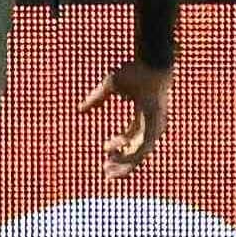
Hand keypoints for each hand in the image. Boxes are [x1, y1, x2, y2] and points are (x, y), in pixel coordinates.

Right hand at [82, 50, 169, 169]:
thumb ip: (96, 99)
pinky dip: (130, 155)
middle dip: (122, 161)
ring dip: (125, 165)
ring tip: (108, 172)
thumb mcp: (110, 86)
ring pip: (141, 153)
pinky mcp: (156, 126)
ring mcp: (156, 125)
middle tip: (106, 171)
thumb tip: (79, 111)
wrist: (150, 64)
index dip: (119, 145)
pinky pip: (143, 148)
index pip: (133, 136)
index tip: (105, 149)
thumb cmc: (135, 70)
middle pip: (137, 148)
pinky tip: (116, 158)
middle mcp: (153, 122)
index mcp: (144, 113)